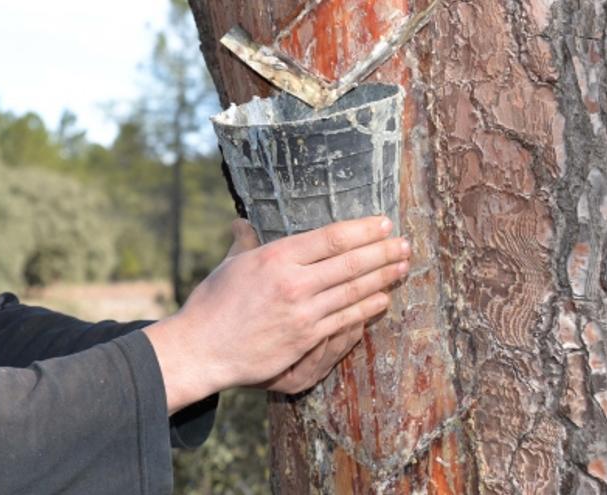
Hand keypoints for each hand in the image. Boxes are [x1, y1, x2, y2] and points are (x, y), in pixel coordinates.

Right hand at [144, 216, 409, 413]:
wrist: (202, 349)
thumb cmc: (212, 305)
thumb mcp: (229, 265)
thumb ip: (244, 242)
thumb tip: (240, 221)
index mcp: (276, 256)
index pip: (331, 237)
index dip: (363, 230)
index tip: (384, 223)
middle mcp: (293, 281)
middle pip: (350, 262)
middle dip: (382, 251)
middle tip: (404, 243)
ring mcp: (302, 312)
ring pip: (353, 290)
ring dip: (383, 277)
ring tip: (403, 265)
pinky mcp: (305, 337)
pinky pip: (345, 318)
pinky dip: (367, 308)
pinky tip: (382, 298)